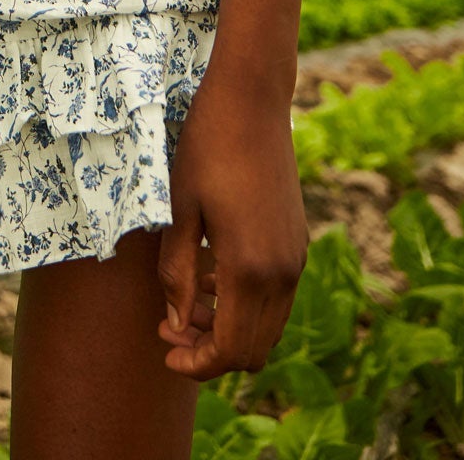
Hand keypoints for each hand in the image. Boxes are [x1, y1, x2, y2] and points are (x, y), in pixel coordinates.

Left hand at [156, 68, 308, 381]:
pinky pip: (276, 296)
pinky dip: (246, 302)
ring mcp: (295, 257)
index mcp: (251, 269)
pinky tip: (212, 274)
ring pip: (268, 325)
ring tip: (186, 301)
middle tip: (170, 326)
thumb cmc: (206, 148)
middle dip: (210, 349)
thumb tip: (176, 322)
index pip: (231, 350)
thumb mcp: (180, 211)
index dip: (197, 362)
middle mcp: (283, 272)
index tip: (165, 350)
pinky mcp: (298, 241)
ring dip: (229, 326)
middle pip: (254, 349)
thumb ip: (179, 273)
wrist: (251, 101)